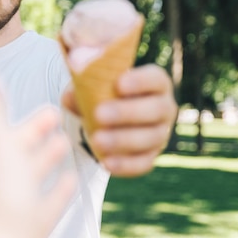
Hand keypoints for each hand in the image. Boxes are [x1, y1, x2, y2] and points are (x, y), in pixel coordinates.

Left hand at [0, 74, 74, 237]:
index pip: (5, 130)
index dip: (26, 119)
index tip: (48, 107)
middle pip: (18, 150)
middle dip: (35, 133)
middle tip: (57, 116)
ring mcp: (14, 204)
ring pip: (31, 176)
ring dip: (46, 159)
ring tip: (64, 143)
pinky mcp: (31, 226)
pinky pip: (46, 204)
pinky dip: (58, 191)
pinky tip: (71, 180)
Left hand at [62, 64, 176, 176]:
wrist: (102, 117)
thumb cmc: (101, 91)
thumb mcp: (92, 82)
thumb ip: (85, 78)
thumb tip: (74, 73)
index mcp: (155, 83)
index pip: (155, 79)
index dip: (140, 81)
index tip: (119, 84)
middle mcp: (164, 107)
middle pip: (155, 110)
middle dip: (127, 112)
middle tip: (99, 114)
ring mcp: (160, 133)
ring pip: (150, 138)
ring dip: (123, 140)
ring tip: (97, 140)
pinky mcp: (150, 155)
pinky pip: (143, 163)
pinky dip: (126, 165)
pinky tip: (106, 162)